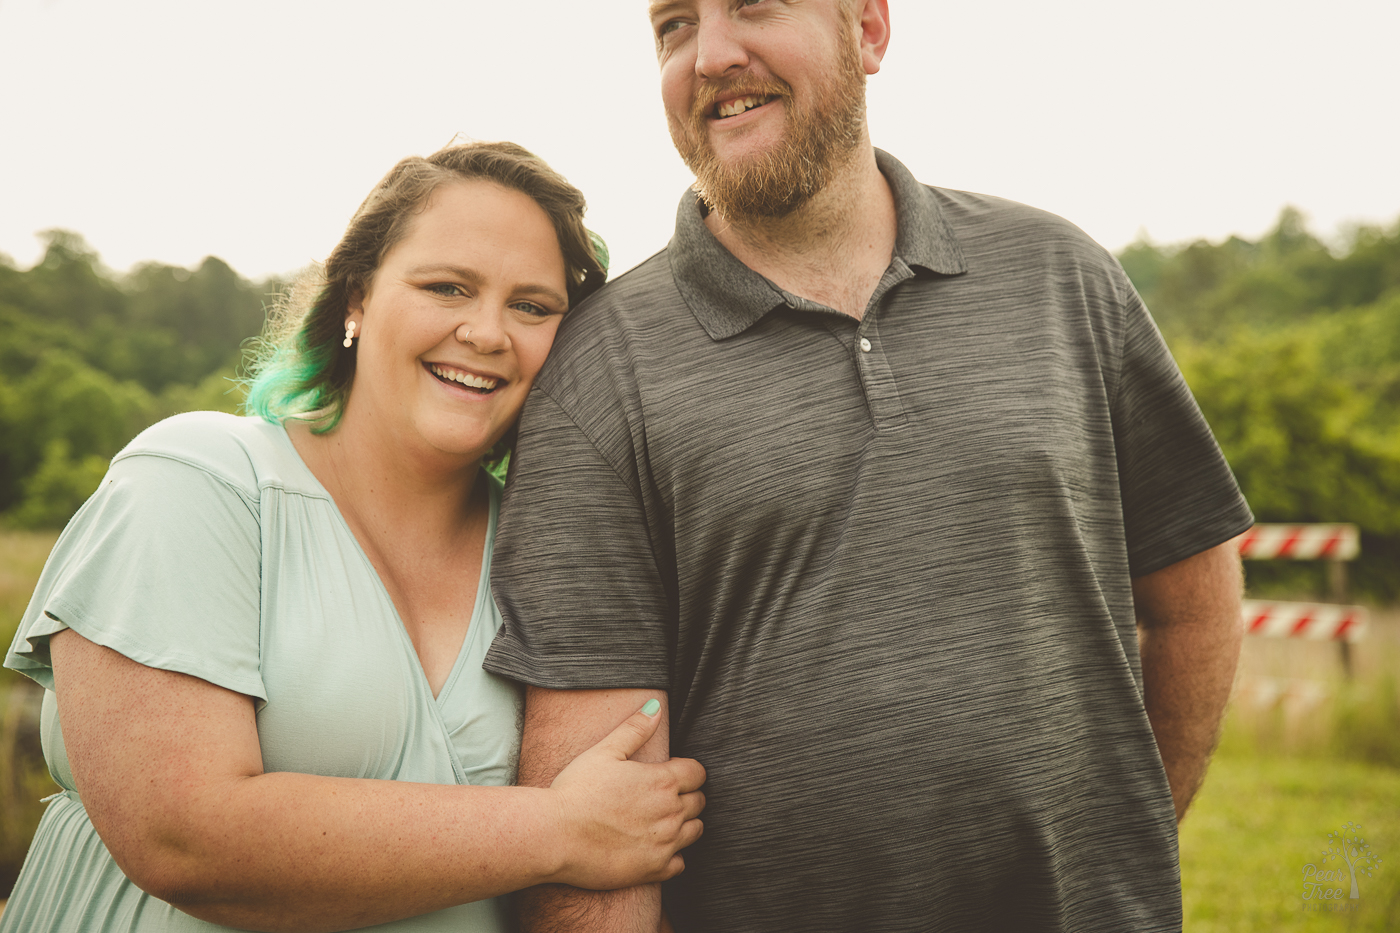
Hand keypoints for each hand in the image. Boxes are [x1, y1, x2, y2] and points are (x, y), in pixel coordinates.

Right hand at [548, 700, 705, 889]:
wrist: (555, 835)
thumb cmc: (575, 790)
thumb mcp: (604, 751)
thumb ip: (634, 729)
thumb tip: (655, 707)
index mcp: (662, 780)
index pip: (698, 773)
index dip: (687, 771)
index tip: (670, 774)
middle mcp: (671, 812)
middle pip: (699, 801)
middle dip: (686, 796)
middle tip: (660, 797)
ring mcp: (665, 843)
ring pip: (695, 830)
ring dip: (684, 824)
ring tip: (659, 821)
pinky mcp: (655, 869)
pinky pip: (680, 862)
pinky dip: (673, 855)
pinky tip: (652, 847)